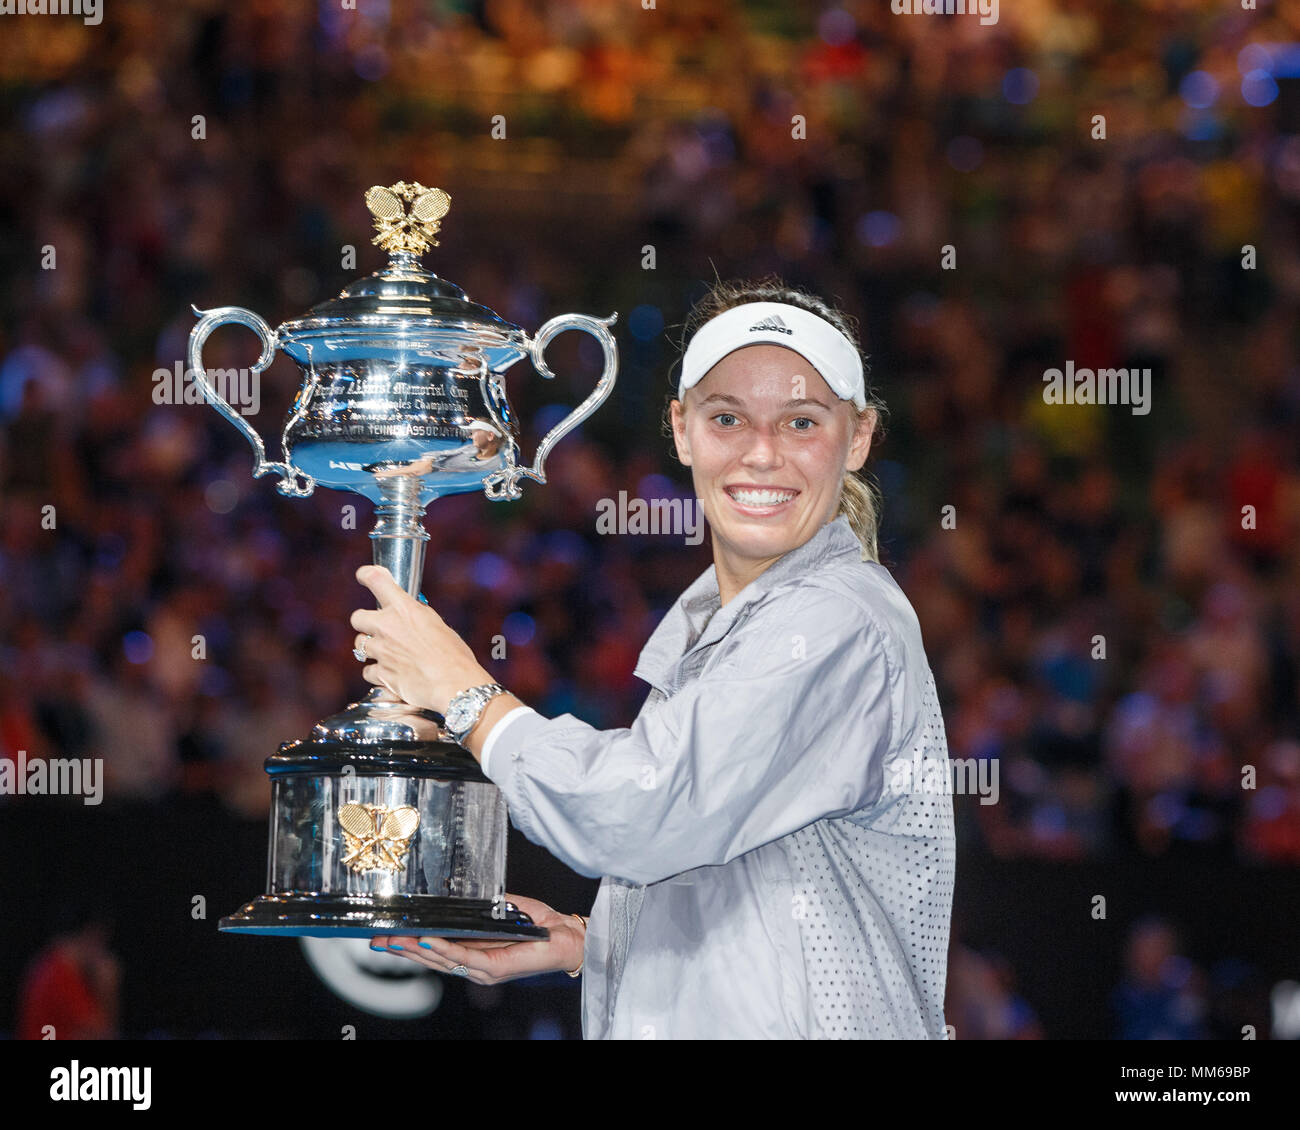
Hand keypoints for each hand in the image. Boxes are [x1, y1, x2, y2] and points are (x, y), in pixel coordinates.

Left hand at [350, 565, 490, 714]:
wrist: (454, 684)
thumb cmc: (454, 656)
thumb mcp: (439, 626)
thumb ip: (418, 618)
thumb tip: (411, 616)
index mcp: (406, 609)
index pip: (376, 580)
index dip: (366, 575)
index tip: (364, 576)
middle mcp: (388, 626)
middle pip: (357, 617)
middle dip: (365, 624)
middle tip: (377, 630)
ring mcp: (382, 651)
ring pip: (359, 645)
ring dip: (371, 649)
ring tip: (389, 655)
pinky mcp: (381, 674)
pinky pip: (368, 671)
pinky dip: (377, 673)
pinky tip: (391, 674)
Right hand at [370, 895, 585, 984]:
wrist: (566, 937)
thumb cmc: (539, 925)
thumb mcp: (504, 909)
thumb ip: (481, 905)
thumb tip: (459, 892)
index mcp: (473, 951)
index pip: (435, 950)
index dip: (409, 944)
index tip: (385, 936)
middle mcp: (474, 964)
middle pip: (431, 958)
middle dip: (402, 949)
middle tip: (377, 939)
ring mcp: (483, 968)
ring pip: (442, 959)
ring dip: (416, 949)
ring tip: (395, 939)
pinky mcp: (495, 966)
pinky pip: (464, 956)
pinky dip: (445, 948)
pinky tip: (428, 940)